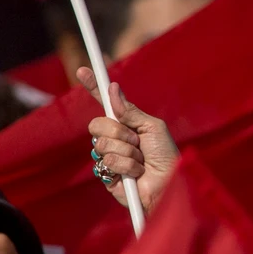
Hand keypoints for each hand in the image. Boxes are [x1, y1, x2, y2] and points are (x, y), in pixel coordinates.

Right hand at [80, 69, 178, 214]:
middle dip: (119, 132)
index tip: (83, 70)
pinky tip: (135, 174)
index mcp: (127, 124)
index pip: (105, 104)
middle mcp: (115, 138)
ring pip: (102, 144)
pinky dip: (126, 166)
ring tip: (141, 161)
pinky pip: (106, 162)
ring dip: (127, 153)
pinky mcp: (105, 174)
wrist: (169, 184)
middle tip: (137, 141)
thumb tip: (112, 89)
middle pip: (97, 124)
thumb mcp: (152, 128)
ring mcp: (108, 156)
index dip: (94, 87)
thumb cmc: (166, 156)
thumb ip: (131, 111)